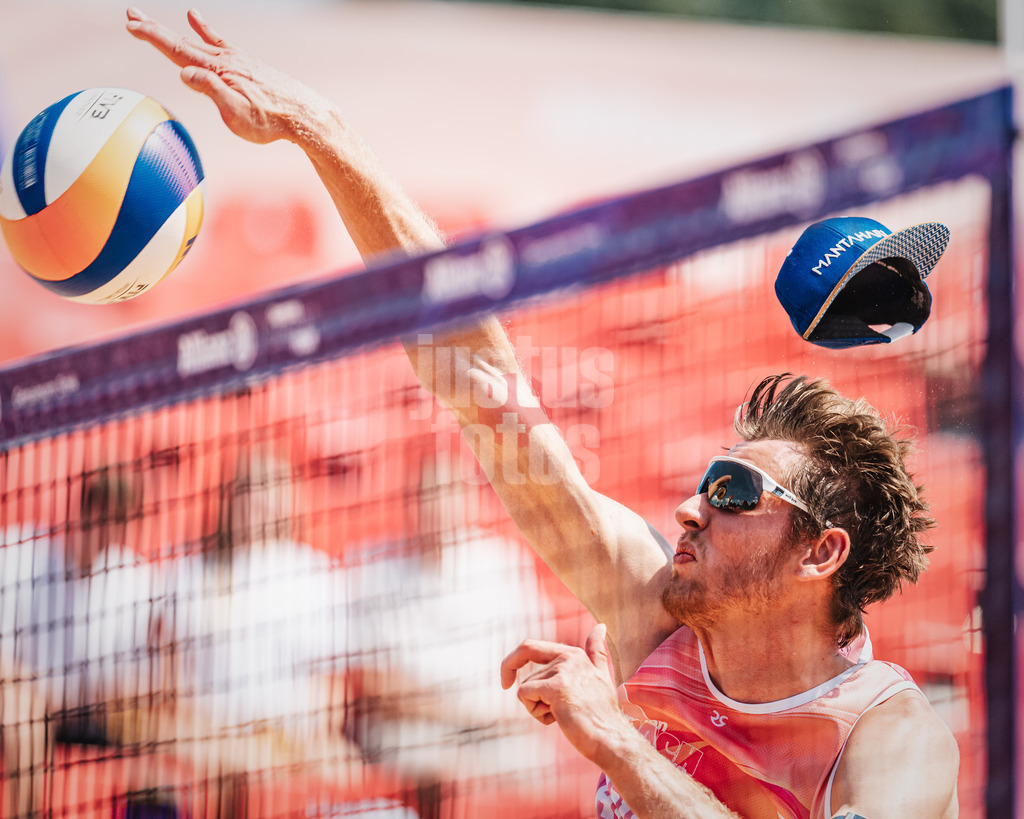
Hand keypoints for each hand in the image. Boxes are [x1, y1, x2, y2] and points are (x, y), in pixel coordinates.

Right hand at [125, 7, 330, 145]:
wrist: (304, 115)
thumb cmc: (271, 122)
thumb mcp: (237, 114)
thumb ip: (211, 91)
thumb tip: (185, 73)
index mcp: (218, 71)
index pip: (177, 50)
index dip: (152, 36)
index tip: (131, 25)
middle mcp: (225, 59)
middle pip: (182, 41)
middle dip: (154, 29)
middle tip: (130, 16)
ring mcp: (237, 60)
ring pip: (197, 41)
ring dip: (171, 29)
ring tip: (149, 19)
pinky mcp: (247, 64)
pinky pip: (220, 42)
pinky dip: (205, 30)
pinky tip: (196, 18)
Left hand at [500, 624, 626, 763]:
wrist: (612, 739)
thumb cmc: (603, 714)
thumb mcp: (601, 676)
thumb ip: (596, 652)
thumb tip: (601, 626)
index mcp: (574, 654)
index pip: (529, 647)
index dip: (512, 662)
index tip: (506, 681)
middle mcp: (568, 657)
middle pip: (525, 672)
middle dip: (521, 688)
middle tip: (524, 698)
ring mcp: (562, 671)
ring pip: (524, 687)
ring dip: (537, 707)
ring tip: (564, 715)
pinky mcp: (556, 688)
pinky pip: (523, 695)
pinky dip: (535, 712)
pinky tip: (558, 719)